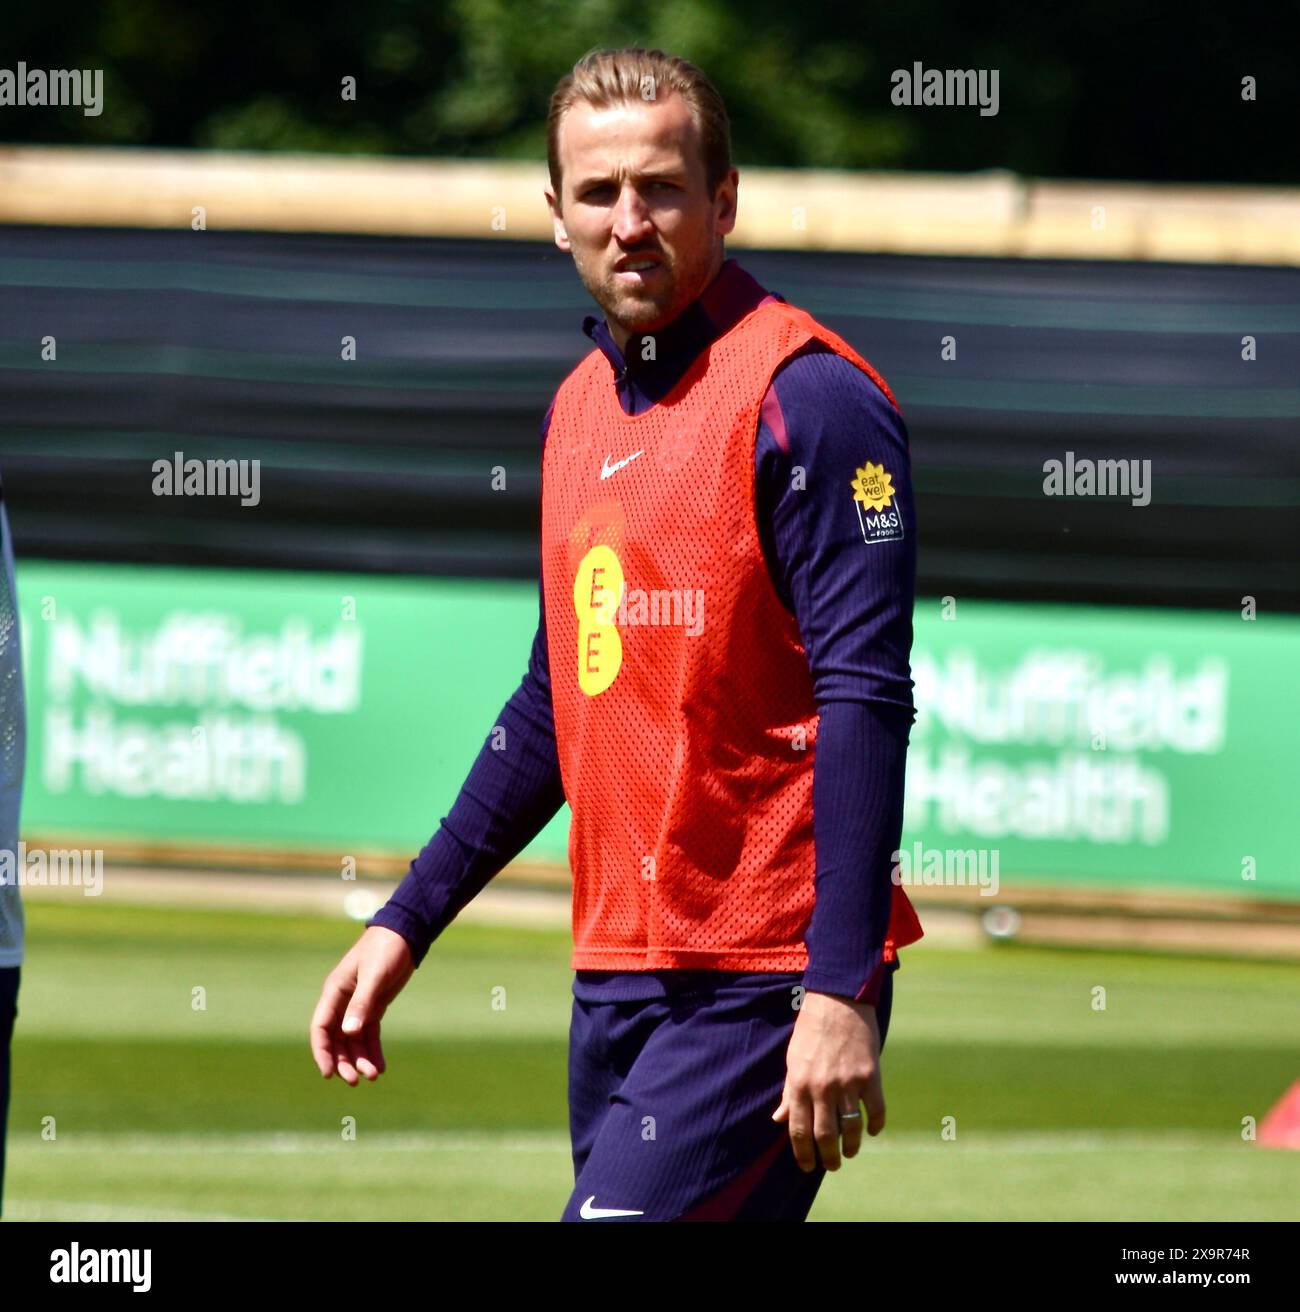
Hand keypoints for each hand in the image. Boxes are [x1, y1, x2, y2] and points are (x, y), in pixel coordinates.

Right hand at [310, 925, 413, 1085]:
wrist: (405, 935)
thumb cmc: (385, 950)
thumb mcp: (374, 976)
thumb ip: (362, 1003)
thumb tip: (348, 1033)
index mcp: (335, 992)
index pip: (321, 1028)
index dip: (322, 1052)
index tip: (328, 1074)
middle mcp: (343, 1002)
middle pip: (337, 1040)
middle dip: (344, 1061)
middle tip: (355, 1080)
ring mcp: (358, 1006)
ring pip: (354, 1040)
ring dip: (360, 1059)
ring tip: (373, 1076)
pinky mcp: (374, 1007)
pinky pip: (370, 1034)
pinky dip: (373, 1051)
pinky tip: (380, 1067)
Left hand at [771, 989, 884, 1171]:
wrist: (838, 998)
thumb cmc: (811, 1028)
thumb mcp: (793, 1058)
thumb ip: (789, 1091)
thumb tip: (779, 1119)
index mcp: (800, 1083)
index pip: (799, 1130)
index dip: (803, 1154)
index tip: (807, 1165)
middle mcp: (823, 1087)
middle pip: (825, 1136)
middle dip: (828, 1158)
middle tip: (832, 1165)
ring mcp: (848, 1083)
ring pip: (851, 1129)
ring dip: (851, 1147)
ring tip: (850, 1152)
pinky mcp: (871, 1076)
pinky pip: (876, 1111)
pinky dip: (876, 1125)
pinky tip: (872, 1130)